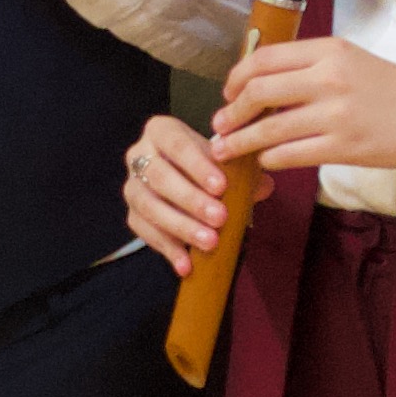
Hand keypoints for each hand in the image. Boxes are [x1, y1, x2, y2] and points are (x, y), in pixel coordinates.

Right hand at [123, 114, 245, 278]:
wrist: (187, 178)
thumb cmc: (208, 164)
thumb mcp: (226, 160)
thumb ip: (243, 170)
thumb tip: (263, 186)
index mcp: (161, 131)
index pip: (176, 144)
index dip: (197, 165)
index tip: (221, 187)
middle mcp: (138, 154)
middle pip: (159, 177)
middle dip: (191, 200)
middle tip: (220, 218)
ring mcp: (131, 185)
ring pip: (148, 206)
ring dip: (180, 226)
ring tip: (210, 243)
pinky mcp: (132, 214)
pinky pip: (144, 232)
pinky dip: (167, 249)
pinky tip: (186, 265)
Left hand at [211, 38, 395, 175]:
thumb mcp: (352, 61)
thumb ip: (310, 68)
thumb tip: (262, 86)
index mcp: (329, 50)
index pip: (264, 59)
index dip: (236, 78)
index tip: (227, 93)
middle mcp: (329, 77)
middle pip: (259, 91)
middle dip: (231, 112)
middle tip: (219, 125)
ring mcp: (337, 114)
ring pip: (269, 129)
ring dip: (240, 141)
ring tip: (226, 150)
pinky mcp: (345, 147)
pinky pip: (291, 154)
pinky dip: (269, 158)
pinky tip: (265, 161)